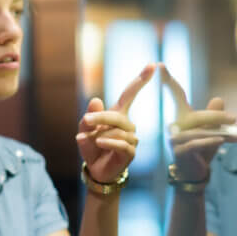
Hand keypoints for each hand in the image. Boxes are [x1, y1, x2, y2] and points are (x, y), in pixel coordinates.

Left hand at [76, 62, 155, 183]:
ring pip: (117, 131)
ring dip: (100, 135)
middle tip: (87, 119)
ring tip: (92, 141)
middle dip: (101, 117)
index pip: (130, 94)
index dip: (141, 79)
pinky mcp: (131, 152)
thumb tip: (95, 100)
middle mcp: (128, 125)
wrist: (96, 170)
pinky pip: (122, 144)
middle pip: (118, 115)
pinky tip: (100, 142)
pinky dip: (109, 142)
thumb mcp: (84, 130)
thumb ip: (88, 118)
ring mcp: (132, 138)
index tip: (153, 65)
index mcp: (118, 114)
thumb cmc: (91, 147)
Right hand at [161, 64, 235, 181]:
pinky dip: (210, 142)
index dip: (167, 80)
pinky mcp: (178, 151)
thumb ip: (215, 115)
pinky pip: (196, 143)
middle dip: (216, 116)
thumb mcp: (212, 130)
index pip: (176, 95)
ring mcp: (174, 138)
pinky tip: (221, 142)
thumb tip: (219, 99)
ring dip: (218, 132)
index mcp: (181, 116)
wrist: (194, 172)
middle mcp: (175, 124)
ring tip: (234, 136)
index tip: (160, 65)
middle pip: (197, 115)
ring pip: (198, 130)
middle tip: (234, 119)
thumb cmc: (202, 149)